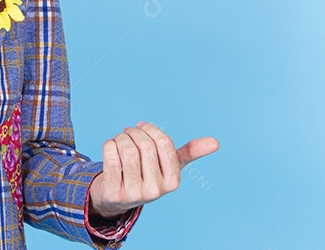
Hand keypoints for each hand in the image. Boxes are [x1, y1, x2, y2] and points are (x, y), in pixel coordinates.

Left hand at [88, 121, 218, 218]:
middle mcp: (156, 190)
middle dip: (134, 132)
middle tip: (128, 132)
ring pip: (127, 150)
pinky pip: (111, 159)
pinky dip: (109, 145)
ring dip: (120, 138)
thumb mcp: (169, 165)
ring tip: (120, 139)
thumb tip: (216, 142)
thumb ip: (190, 153)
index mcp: (173, 182)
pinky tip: (110, 146)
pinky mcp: (114, 193)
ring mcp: (135, 194)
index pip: (165, 144)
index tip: (142, 127)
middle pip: (145, 146)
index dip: (151, 129)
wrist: (117, 197)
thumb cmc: (147, 173)